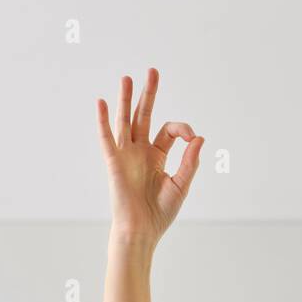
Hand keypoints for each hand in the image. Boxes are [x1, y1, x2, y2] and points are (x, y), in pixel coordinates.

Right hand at [96, 68, 204, 251]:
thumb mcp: (181, 185)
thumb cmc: (160, 213)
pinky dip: (103, 121)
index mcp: (157, 156)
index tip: (193, 138)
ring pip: (126, 121)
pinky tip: (101, 103)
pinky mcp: (114, 162)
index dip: (183, 130)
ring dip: (126, 100)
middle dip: (149, 94)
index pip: (169, 131)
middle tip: (152, 71)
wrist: (141, 231)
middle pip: (144, 116)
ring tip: (128, 78)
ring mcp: (126, 155)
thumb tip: (200, 137)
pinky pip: (107, 138)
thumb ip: (190, 162)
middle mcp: (140, 152)